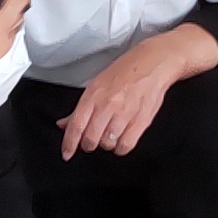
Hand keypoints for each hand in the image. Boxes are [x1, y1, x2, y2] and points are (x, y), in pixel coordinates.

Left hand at [62, 44, 181, 158]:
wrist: (154, 63)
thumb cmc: (125, 71)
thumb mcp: (97, 84)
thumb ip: (80, 108)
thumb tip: (64, 124)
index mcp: (94, 95)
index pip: (76, 125)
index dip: (69, 144)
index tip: (66, 154)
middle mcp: (108, 105)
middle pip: (91, 139)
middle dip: (88, 144)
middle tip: (91, 140)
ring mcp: (125, 114)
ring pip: (107, 144)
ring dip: (105, 144)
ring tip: (109, 135)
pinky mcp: (141, 121)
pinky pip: (126, 145)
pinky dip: (120, 148)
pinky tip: (120, 141)